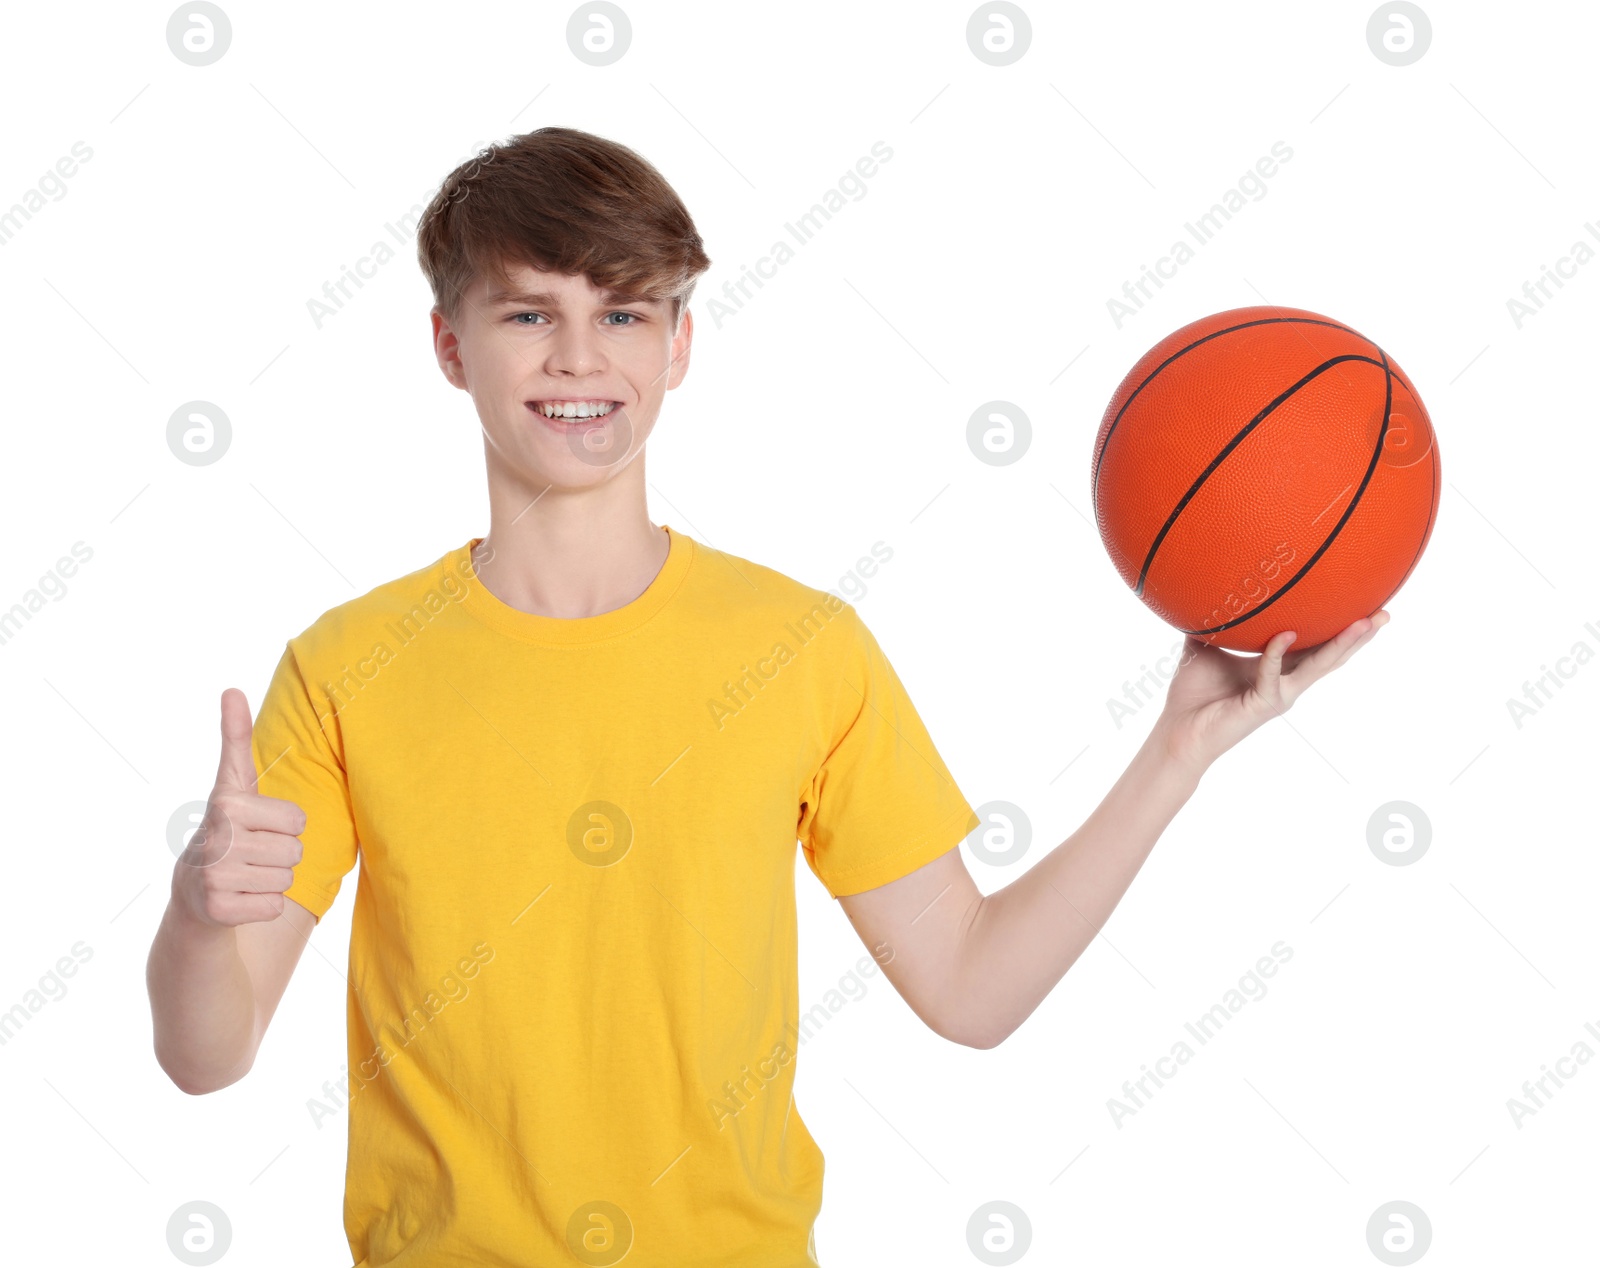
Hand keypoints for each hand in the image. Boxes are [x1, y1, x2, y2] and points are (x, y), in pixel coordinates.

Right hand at [172, 689, 307, 927]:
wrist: (193, 891)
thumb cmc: (227, 828)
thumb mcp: (232, 782)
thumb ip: (236, 737)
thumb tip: (231, 689)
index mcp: (227, 803)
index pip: (299, 820)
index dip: (284, 825)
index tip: (255, 824)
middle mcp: (217, 838)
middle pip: (296, 851)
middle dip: (280, 854)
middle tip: (250, 853)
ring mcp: (214, 877)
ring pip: (287, 879)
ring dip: (271, 879)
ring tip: (244, 873)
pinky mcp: (218, 910)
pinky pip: (274, 907)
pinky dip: (263, 905)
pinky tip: (239, 897)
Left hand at [1155, 611, 1391, 772]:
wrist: (1179, 728)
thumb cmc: (1193, 693)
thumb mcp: (1205, 647)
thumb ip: (1216, 620)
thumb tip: (1207, 585)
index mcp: (1278, 669)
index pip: (1316, 644)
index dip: (1338, 627)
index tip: (1363, 602)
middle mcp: (1286, 683)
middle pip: (1331, 656)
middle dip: (1359, 636)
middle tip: (1384, 613)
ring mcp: (1278, 695)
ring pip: (1318, 667)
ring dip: (1342, 644)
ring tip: (1366, 624)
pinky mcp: (1263, 705)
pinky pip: (1272, 675)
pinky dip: (1277, 653)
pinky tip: (1286, 634)